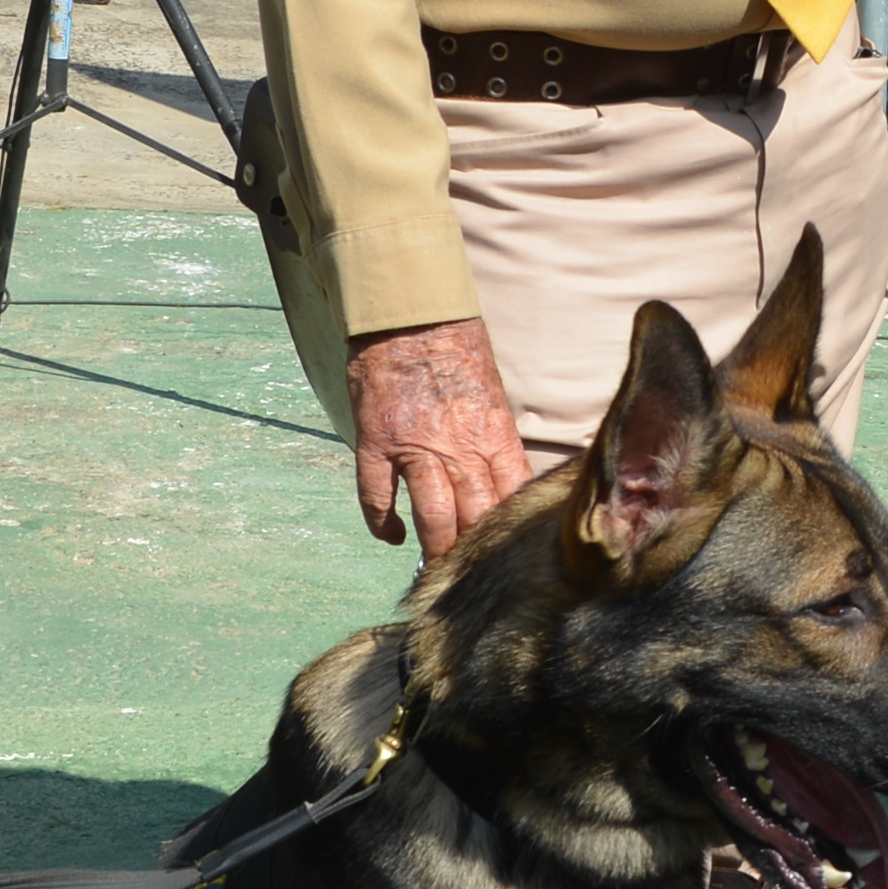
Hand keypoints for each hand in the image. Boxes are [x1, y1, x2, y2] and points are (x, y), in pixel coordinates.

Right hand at [344, 316, 532, 552]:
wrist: (411, 316)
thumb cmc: (456, 350)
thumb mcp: (493, 397)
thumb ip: (496, 441)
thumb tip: (507, 482)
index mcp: (494, 436)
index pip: (511, 500)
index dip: (508, 532)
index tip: (507, 552)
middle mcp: (459, 448)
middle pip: (475, 518)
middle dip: (475, 551)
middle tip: (471, 572)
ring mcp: (415, 449)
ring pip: (432, 518)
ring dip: (435, 548)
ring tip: (436, 568)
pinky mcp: (376, 444)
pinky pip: (377, 500)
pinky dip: (384, 525)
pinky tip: (393, 537)